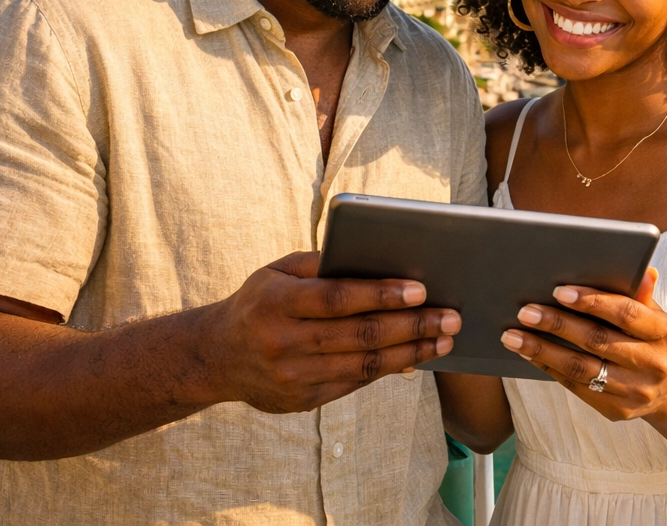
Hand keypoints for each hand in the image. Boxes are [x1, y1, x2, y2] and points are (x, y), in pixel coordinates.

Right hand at [205, 251, 459, 413]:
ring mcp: (292, 377)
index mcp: (275, 303)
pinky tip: (416, 358)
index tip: (421, 289)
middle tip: (451, 317)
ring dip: (411, 353)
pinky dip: (389, 370)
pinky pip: (354, 382)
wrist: (216, 356)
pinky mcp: (302, 401)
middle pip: (359, 335)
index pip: (336, 299)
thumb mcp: (279, 271)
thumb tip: (382, 269)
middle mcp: (282, 343)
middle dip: (412, 326)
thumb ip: (324, 265)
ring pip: (363, 365)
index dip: (381, 294)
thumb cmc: (260, 301)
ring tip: (443, 340)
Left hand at [500, 269, 666, 422]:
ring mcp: (634, 390)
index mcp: (663, 331)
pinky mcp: (616, 410)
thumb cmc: (649, 339)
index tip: (558, 291)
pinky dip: (548, 367)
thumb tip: (644, 270)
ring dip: (542, 350)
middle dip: (557, 324)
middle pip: (597, 340)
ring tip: (512, 335)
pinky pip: (575, 387)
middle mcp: (652, 363)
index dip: (592, 301)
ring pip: (580, 368)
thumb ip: (640, 294)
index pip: (625, 312)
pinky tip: (527, 353)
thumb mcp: (653, 315)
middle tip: (525, 311)